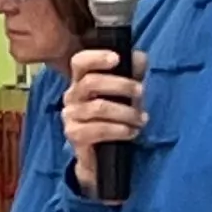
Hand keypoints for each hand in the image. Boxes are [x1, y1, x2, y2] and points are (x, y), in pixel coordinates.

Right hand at [61, 49, 145, 192]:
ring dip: (126, 112)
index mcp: (81, 80)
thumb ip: (133, 72)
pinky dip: (119, 130)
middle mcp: (72, 96)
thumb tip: (140, 58)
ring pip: (99, 107)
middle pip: (91, 82)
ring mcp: (71, 116)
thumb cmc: (114, 116)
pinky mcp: (74, 135)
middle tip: (141, 91)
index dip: (96, 57)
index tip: (117, 59)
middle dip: (121, 85)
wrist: (103, 153)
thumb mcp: (127, 91)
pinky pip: (98, 129)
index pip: (80, 62)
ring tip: (141, 119)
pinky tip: (132, 132)